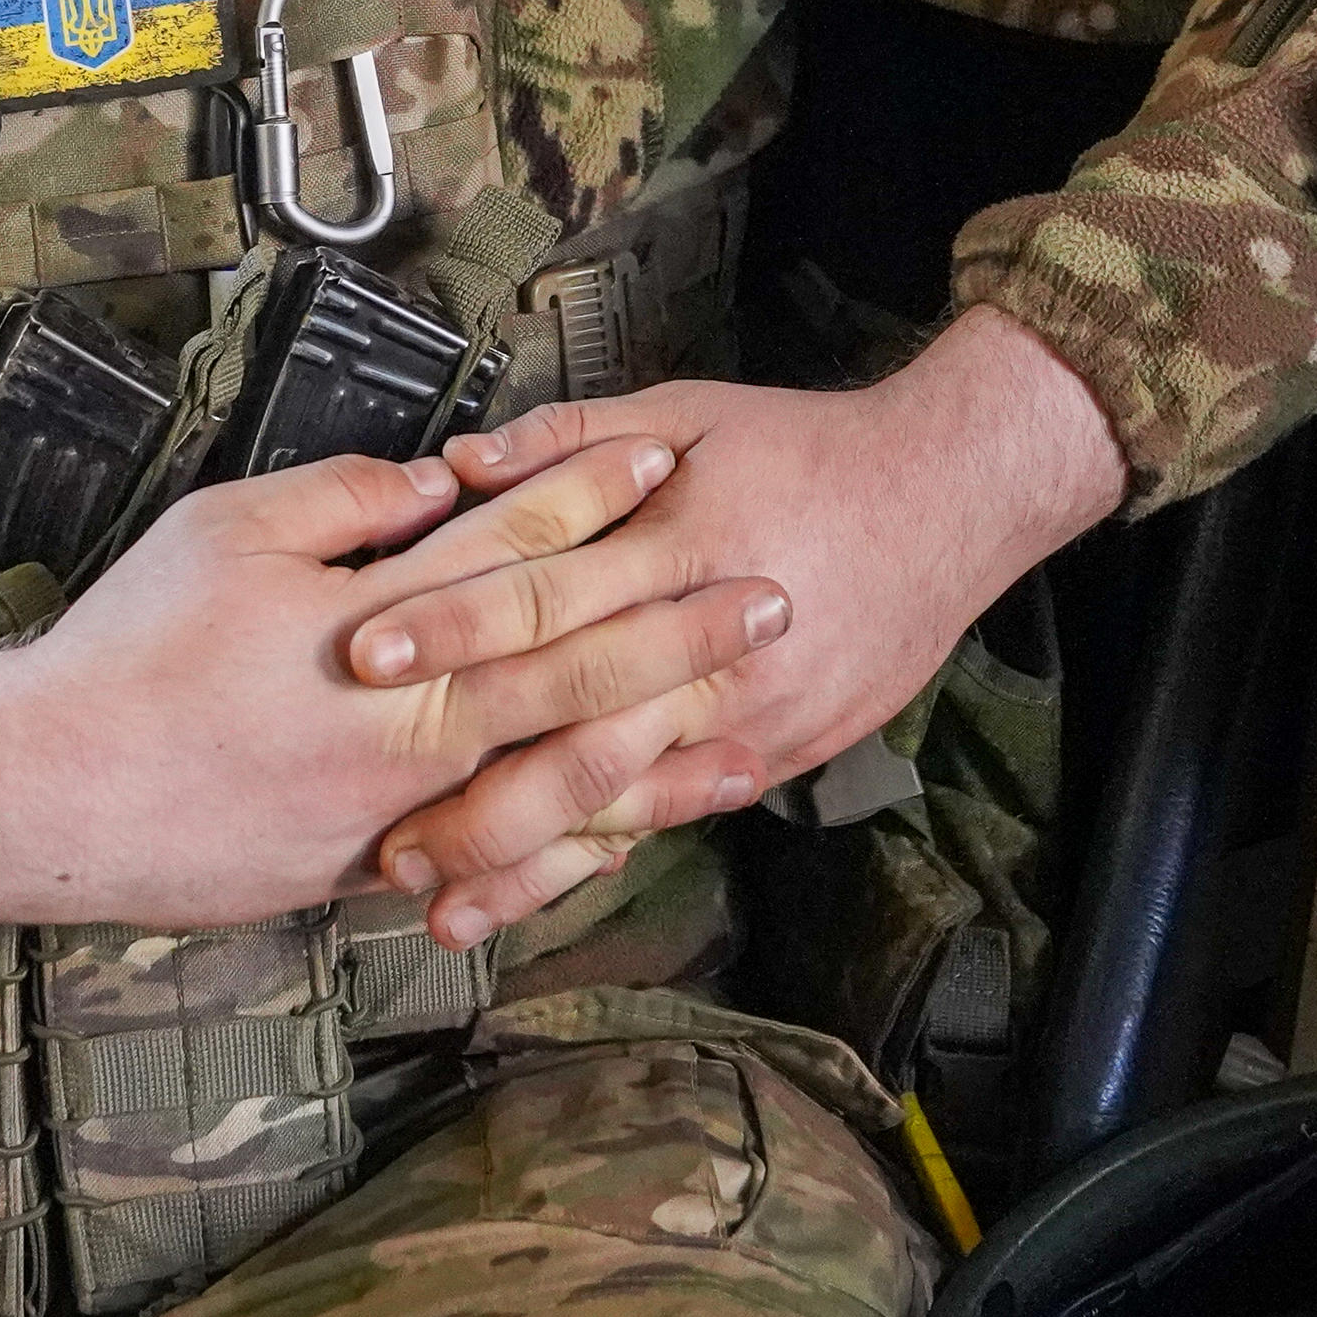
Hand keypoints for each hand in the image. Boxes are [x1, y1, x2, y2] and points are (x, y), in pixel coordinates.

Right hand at [0, 437, 789, 930]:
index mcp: (378, 632)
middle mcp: (406, 731)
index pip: (511, 549)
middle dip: (681, 628)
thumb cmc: (129, 649)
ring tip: (747, 720)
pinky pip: (496, 859)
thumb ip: (345, 503)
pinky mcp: (366, 874)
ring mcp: (394, 815)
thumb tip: (445, 479)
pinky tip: (636, 825)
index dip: (591, 498)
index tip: (669, 459)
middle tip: (776, 593)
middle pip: (572, 668)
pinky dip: (573, 841)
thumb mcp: (228, 534)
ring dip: (660, 746)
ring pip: (556, 781)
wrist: (45, 796)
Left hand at [347, 306, 1125, 945]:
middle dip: (476, 794)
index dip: (455, 626)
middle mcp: (711, 642)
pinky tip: (547, 892)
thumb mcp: (688, 410)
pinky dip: (608, 855)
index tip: (366, 658)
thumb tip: (457, 464)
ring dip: (532, 859)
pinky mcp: (778, 751)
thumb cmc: (807, 448)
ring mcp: (749, 711)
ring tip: (446, 906)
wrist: (950, 497)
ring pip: (625, 799)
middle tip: (384, 842)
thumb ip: (568, 439)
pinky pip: (679, 814)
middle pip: (579, 728)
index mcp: (679, 543)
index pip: (548, 591)